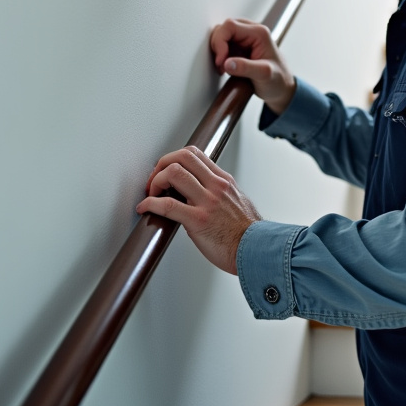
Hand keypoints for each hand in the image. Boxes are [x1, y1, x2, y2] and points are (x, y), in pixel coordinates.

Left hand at [135, 146, 261, 274]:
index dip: (174, 158)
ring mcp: (208, 202)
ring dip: (155, 181)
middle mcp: (216, 186)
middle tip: (154, 181)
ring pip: (174, 173)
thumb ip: (220, 194)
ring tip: (151, 194)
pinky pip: (167, 205)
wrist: (260, 252)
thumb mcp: (238, 203)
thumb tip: (200, 195)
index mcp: (224, 181)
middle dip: (161, 165)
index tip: (165, 171)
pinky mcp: (199, 220)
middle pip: (182, 156)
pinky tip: (146, 208)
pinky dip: (150, 203)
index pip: (194, 154)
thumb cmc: (249, 235)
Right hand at [209, 18, 295, 114]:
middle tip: (222, 64)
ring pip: (222, 35)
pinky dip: (220, 55)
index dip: (220, 42)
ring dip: (218, 51)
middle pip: (224, 28)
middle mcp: (252, 32)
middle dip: (218, 46)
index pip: (230, 26)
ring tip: (224, 67)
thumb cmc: (278, 80)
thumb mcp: (264, 75)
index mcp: (259, 33)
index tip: (221, 60)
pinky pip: (224, 44)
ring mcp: (245, 38)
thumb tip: (227, 63)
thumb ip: (246, 68)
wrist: (282, 88)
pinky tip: (226, 67)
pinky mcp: (240, 46)